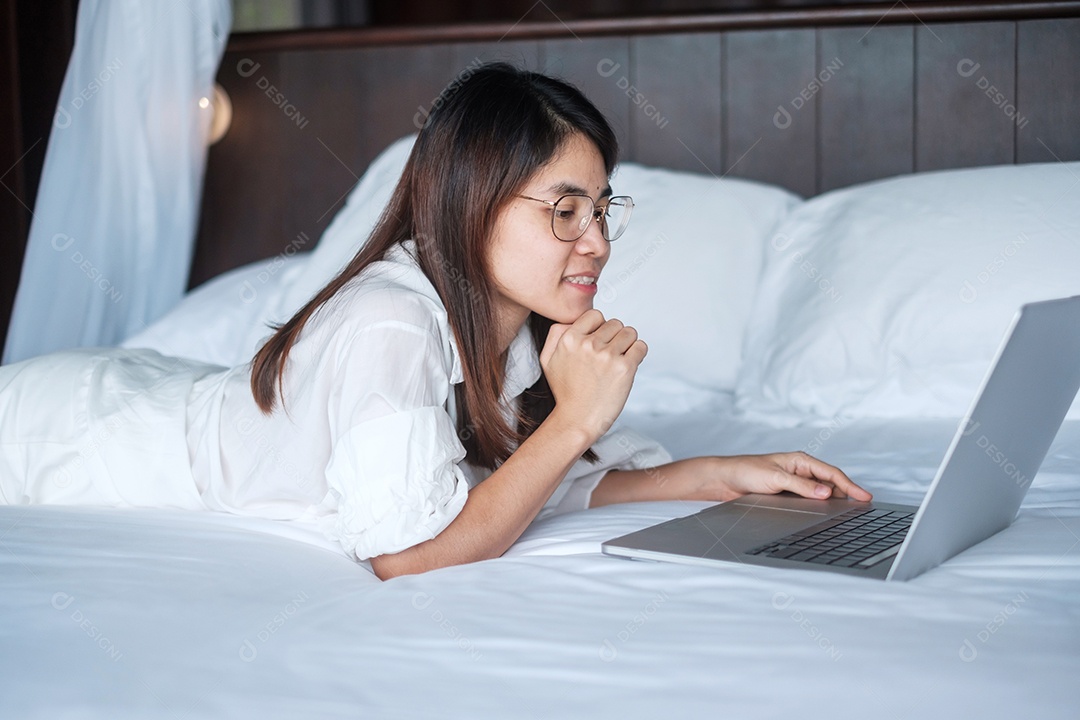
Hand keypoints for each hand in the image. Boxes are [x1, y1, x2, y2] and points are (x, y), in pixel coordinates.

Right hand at [539, 309, 646, 442]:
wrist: (577, 420)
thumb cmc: (565, 392)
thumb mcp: (547, 360)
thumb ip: (555, 335)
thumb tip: (570, 321)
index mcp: (569, 339)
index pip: (595, 315)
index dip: (600, 327)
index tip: (600, 342)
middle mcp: (588, 344)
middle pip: (615, 323)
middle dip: (615, 337)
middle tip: (609, 355)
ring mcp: (607, 356)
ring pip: (630, 332)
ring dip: (628, 344)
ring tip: (619, 360)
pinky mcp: (624, 368)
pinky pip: (641, 346)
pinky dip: (638, 353)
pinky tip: (628, 365)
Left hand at [695, 452, 871, 502]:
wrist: (725, 479)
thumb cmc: (746, 471)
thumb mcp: (775, 478)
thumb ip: (801, 486)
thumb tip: (825, 492)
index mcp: (800, 461)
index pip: (831, 473)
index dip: (850, 485)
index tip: (864, 496)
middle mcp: (800, 471)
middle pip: (830, 484)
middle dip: (846, 494)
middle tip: (862, 508)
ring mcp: (795, 483)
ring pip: (821, 493)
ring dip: (833, 502)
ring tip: (848, 513)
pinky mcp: (788, 494)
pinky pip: (810, 500)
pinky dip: (819, 506)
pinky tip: (825, 514)